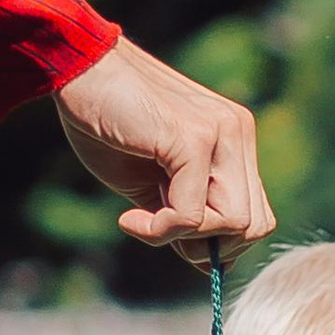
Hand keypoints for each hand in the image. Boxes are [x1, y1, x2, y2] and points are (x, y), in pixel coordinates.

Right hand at [55, 33, 275, 263]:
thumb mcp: (152, 183)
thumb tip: (205, 263)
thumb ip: (183, 214)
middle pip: (255, 225)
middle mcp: (237, 132)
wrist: (79, 72)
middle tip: (158, 232)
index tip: (171, 236)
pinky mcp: (194, 139)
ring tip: (142, 220)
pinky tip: (128, 218)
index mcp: (233, 140)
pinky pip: (192, 214)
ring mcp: (221, 134)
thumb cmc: (106, 124)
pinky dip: (159, 230)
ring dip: (185, 238)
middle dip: (206, 248)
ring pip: (236, 223)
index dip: (217, 242)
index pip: (256, 215)